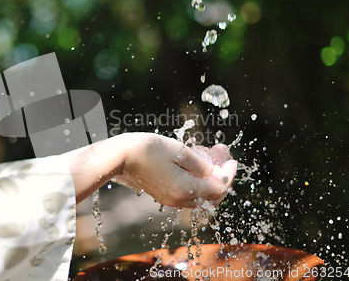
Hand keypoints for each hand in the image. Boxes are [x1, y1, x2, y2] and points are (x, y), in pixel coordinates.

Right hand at [112, 133, 236, 207]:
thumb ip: (201, 165)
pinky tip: (192, 163)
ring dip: (209, 179)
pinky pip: (187, 193)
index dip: (229, 173)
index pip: (219, 188)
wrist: (118, 157)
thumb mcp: (178, 151)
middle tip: (221, 156)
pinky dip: (196, 181)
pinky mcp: (162, 195)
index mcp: (185, 189)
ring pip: (199, 196)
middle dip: (221, 176)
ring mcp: (169, 199)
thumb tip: (218, 174)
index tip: (230, 158)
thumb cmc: (147, 149)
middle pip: (211, 196)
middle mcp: (178, 199)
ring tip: (208, 156)